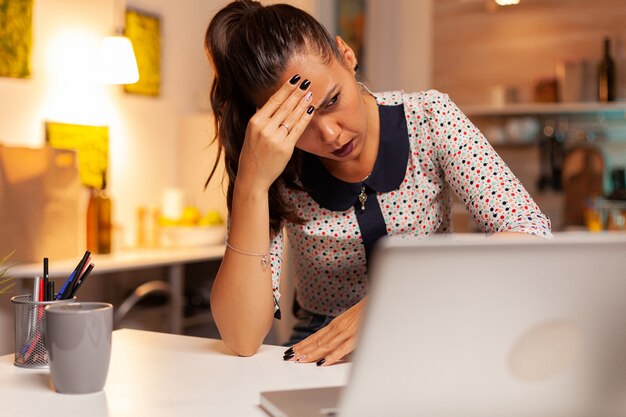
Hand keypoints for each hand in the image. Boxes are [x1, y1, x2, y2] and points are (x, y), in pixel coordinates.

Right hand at [236, 75, 314, 190]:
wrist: (252, 177)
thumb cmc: (252, 154)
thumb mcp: (251, 133)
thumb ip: (261, 118)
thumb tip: (270, 103)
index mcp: (255, 122)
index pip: (273, 100)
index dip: (285, 89)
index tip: (295, 79)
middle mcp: (265, 128)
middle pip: (284, 106)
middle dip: (297, 93)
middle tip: (306, 82)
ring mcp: (275, 138)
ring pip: (292, 116)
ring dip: (303, 103)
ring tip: (310, 93)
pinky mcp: (285, 148)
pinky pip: (298, 129)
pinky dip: (305, 118)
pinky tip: (310, 109)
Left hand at [284, 298, 366, 365]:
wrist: (381, 300)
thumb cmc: (368, 311)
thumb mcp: (352, 321)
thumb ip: (343, 332)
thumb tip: (335, 345)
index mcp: (337, 324)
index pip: (316, 336)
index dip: (303, 344)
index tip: (292, 350)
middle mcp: (339, 327)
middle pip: (317, 341)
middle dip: (302, 349)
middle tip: (289, 357)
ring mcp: (347, 331)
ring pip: (326, 345)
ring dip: (312, 353)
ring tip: (300, 360)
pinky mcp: (357, 335)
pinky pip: (343, 348)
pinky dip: (332, 356)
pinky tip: (323, 362)